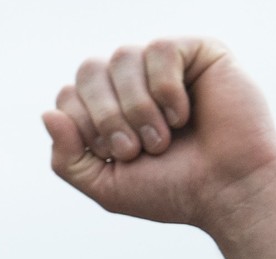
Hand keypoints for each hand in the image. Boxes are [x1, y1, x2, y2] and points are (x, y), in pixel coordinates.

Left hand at [42, 37, 275, 232]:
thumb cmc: (171, 189)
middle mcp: (131, 82)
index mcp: (107, 109)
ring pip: (122, 57)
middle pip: (88, 70)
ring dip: (137, 107)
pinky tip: (185, 114)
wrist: (227, 191)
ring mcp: (163, 65)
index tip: (118, 156)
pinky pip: (160, 49)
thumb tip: (47, 113)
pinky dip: (166, 89)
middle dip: (106, 116)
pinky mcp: (197, 51)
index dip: (84, 126)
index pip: (68, 96)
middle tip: (136, 149)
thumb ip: (66, 157)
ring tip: (162, 138)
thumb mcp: (105, 184)